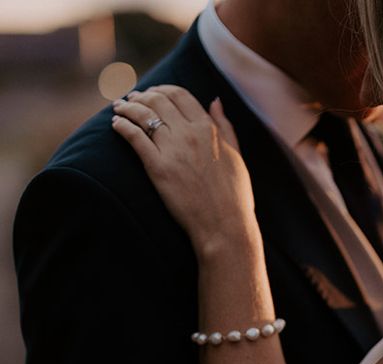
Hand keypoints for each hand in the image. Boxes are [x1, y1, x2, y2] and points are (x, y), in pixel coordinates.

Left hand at [112, 86, 257, 257]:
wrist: (225, 224)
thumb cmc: (234, 195)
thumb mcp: (236, 155)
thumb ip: (225, 126)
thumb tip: (215, 101)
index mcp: (209, 129)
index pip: (180, 95)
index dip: (162, 90)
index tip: (153, 92)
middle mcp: (189, 133)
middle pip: (158, 100)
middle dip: (141, 96)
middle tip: (131, 99)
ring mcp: (172, 149)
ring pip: (143, 115)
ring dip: (127, 107)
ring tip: (119, 108)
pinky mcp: (157, 167)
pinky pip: (134, 137)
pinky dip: (122, 126)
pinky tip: (116, 125)